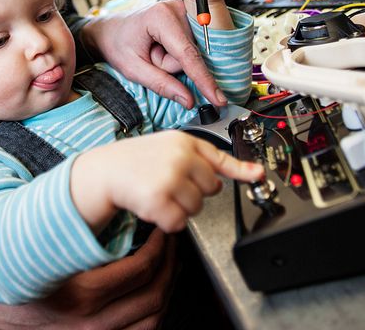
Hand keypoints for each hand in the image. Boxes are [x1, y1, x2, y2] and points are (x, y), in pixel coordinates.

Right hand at [0, 228, 175, 329]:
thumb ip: (83, 236)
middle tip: (170, 242)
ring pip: (153, 318)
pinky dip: (154, 312)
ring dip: (167, 289)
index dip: (160, 246)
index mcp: (82, 292)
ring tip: (167, 265)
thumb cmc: (16, 273)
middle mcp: (92, 322)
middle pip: (154, 294)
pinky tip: (153, 292)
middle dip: (170, 264)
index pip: (141, 269)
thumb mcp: (48, 249)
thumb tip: (124, 214)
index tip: (161, 230)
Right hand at [71, 130, 264, 232]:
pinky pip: (179, 222)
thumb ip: (197, 160)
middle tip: (172, 186)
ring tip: (159, 193)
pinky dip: (167, 221)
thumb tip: (226, 178)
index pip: (219, 158)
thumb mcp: (168, 148)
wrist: (105, 171)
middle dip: (194, 193)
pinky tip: (153, 206)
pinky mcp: (159, 199)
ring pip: (197, 208)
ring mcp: (170, 177)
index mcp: (184, 142)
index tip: (258, 174)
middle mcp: (180, 157)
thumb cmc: (136, 161)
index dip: (242, 169)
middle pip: (211, 189)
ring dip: (180, 208)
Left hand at [80, 0, 226, 107]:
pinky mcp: (187, 16)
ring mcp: (184, 10)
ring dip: (172, 60)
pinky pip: (191, 46)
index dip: (204, 79)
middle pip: (190, 55)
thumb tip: (188, 100)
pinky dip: (177, 53)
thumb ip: (161, 84)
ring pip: (191, 52)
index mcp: (160, 17)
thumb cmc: (117, 44)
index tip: (218, 98)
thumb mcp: (133, 69)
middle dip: (170, 65)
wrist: (110, 30)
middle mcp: (176, 8)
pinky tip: (162, 47)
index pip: (188, 55)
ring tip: (153, 51)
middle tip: (150, 57)